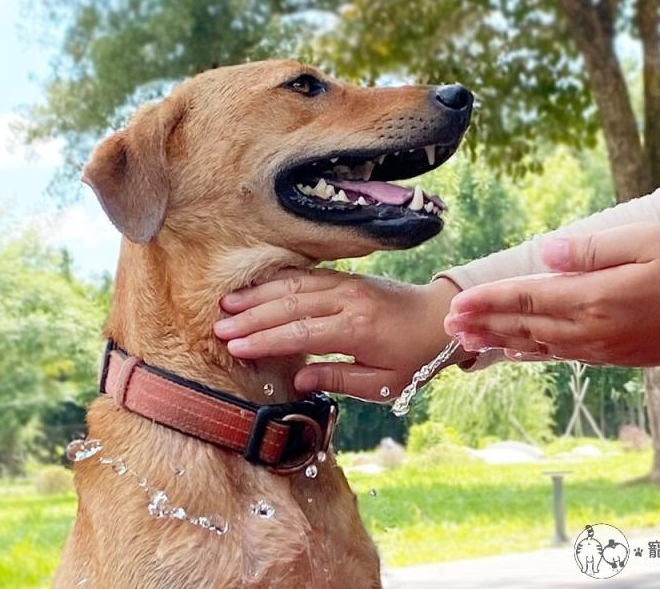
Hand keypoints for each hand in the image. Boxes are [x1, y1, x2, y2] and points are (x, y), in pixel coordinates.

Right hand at [214, 270, 460, 400]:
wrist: (440, 319)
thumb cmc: (413, 359)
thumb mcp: (383, 383)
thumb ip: (339, 380)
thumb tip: (299, 379)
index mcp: (357, 330)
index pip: (301, 333)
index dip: (266, 340)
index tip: (236, 347)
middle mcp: (348, 301)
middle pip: (290, 305)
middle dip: (251, 318)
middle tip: (219, 328)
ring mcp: (346, 284)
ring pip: (293, 285)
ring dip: (258, 295)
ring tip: (226, 305)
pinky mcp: (345, 276)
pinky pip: (305, 275)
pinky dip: (277, 281)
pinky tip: (254, 288)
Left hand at [444, 222, 659, 368]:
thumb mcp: (647, 241)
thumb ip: (591, 250)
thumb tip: (546, 253)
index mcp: (591, 298)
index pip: (525, 297)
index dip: (486, 301)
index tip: (455, 305)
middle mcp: (588, 328)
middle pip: (522, 325)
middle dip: (481, 324)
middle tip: (445, 326)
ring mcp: (599, 346)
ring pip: (535, 345)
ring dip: (498, 340)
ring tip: (466, 342)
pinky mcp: (611, 355)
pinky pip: (558, 355)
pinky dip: (529, 352)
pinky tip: (514, 352)